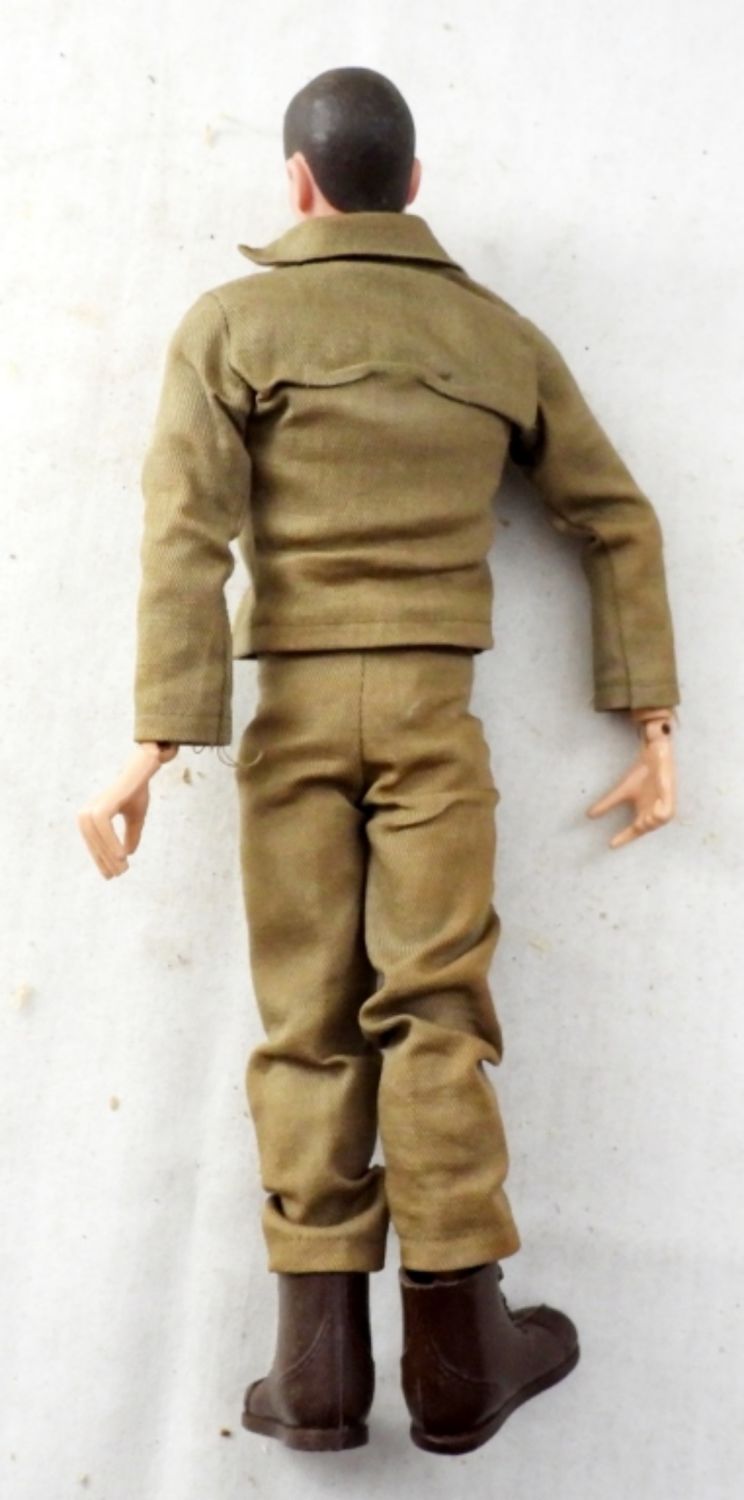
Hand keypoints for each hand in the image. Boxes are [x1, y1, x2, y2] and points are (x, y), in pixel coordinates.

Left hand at [77, 742, 177, 878]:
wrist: (143, 771)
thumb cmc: (137, 791)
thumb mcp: (135, 818)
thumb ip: (130, 834)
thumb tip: (127, 854)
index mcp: (91, 814)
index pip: (93, 843)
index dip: (101, 859)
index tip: (110, 875)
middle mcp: (88, 810)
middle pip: (92, 842)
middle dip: (104, 860)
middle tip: (118, 875)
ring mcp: (93, 806)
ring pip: (96, 838)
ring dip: (109, 855)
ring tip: (122, 868)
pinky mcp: (103, 803)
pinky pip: (103, 828)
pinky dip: (111, 843)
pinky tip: (121, 856)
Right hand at [587, 717, 675, 848]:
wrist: (653, 756)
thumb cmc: (641, 774)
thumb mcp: (622, 791)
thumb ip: (607, 804)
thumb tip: (589, 815)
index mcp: (643, 813)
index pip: (633, 831)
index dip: (623, 838)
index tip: (609, 844)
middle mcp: (653, 811)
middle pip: (646, 829)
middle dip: (640, 828)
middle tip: (636, 822)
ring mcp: (663, 804)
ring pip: (659, 823)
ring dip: (651, 822)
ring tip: (644, 818)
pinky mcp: (670, 795)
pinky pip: (668, 812)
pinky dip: (660, 812)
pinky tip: (655, 806)